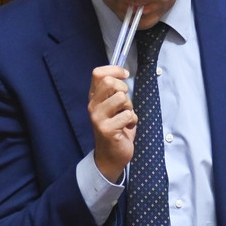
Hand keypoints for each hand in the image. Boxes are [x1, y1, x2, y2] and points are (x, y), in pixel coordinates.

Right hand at [88, 65, 135, 181]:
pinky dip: (133, 121)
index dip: (114, 70)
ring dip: (129, 107)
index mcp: (94, 98)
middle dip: (124, 89)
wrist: (111, 156)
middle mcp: (93, 106)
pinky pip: (128, 115)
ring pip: (121, 98)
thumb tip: (122, 73)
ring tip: (126, 116)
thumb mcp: (113, 106)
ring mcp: (98, 118)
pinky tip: (127, 127)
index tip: (125, 74)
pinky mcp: (107, 129)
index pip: (98, 73)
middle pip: (109, 82)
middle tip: (125, 102)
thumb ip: (113, 91)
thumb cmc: (116, 128)